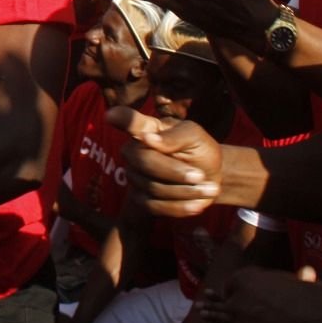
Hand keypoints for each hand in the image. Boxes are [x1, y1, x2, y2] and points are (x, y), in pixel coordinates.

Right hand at [107, 105, 223, 217]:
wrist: (210, 178)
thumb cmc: (200, 150)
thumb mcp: (196, 137)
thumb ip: (175, 136)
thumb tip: (148, 139)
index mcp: (147, 129)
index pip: (130, 121)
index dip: (121, 119)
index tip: (111, 115)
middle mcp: (134, 151)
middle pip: (143, 161)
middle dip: (174, 171)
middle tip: (200, 175)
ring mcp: (134, 175)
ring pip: (153, 187)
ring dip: (184, 191)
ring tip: (207, 189)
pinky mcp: (141, 199)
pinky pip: (155, 206)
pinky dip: (179, 207)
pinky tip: (196, 204)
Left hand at [198, 266, 321, 322]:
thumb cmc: (317, 303)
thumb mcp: (305, 283)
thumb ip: (298, 279)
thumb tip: (307, 272)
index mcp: (247, 280)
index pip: (232, 284)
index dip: (234, 291)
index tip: (232, 294)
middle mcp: (237, 301)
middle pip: (224, 305)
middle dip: (217, 306)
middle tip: (204, 306)